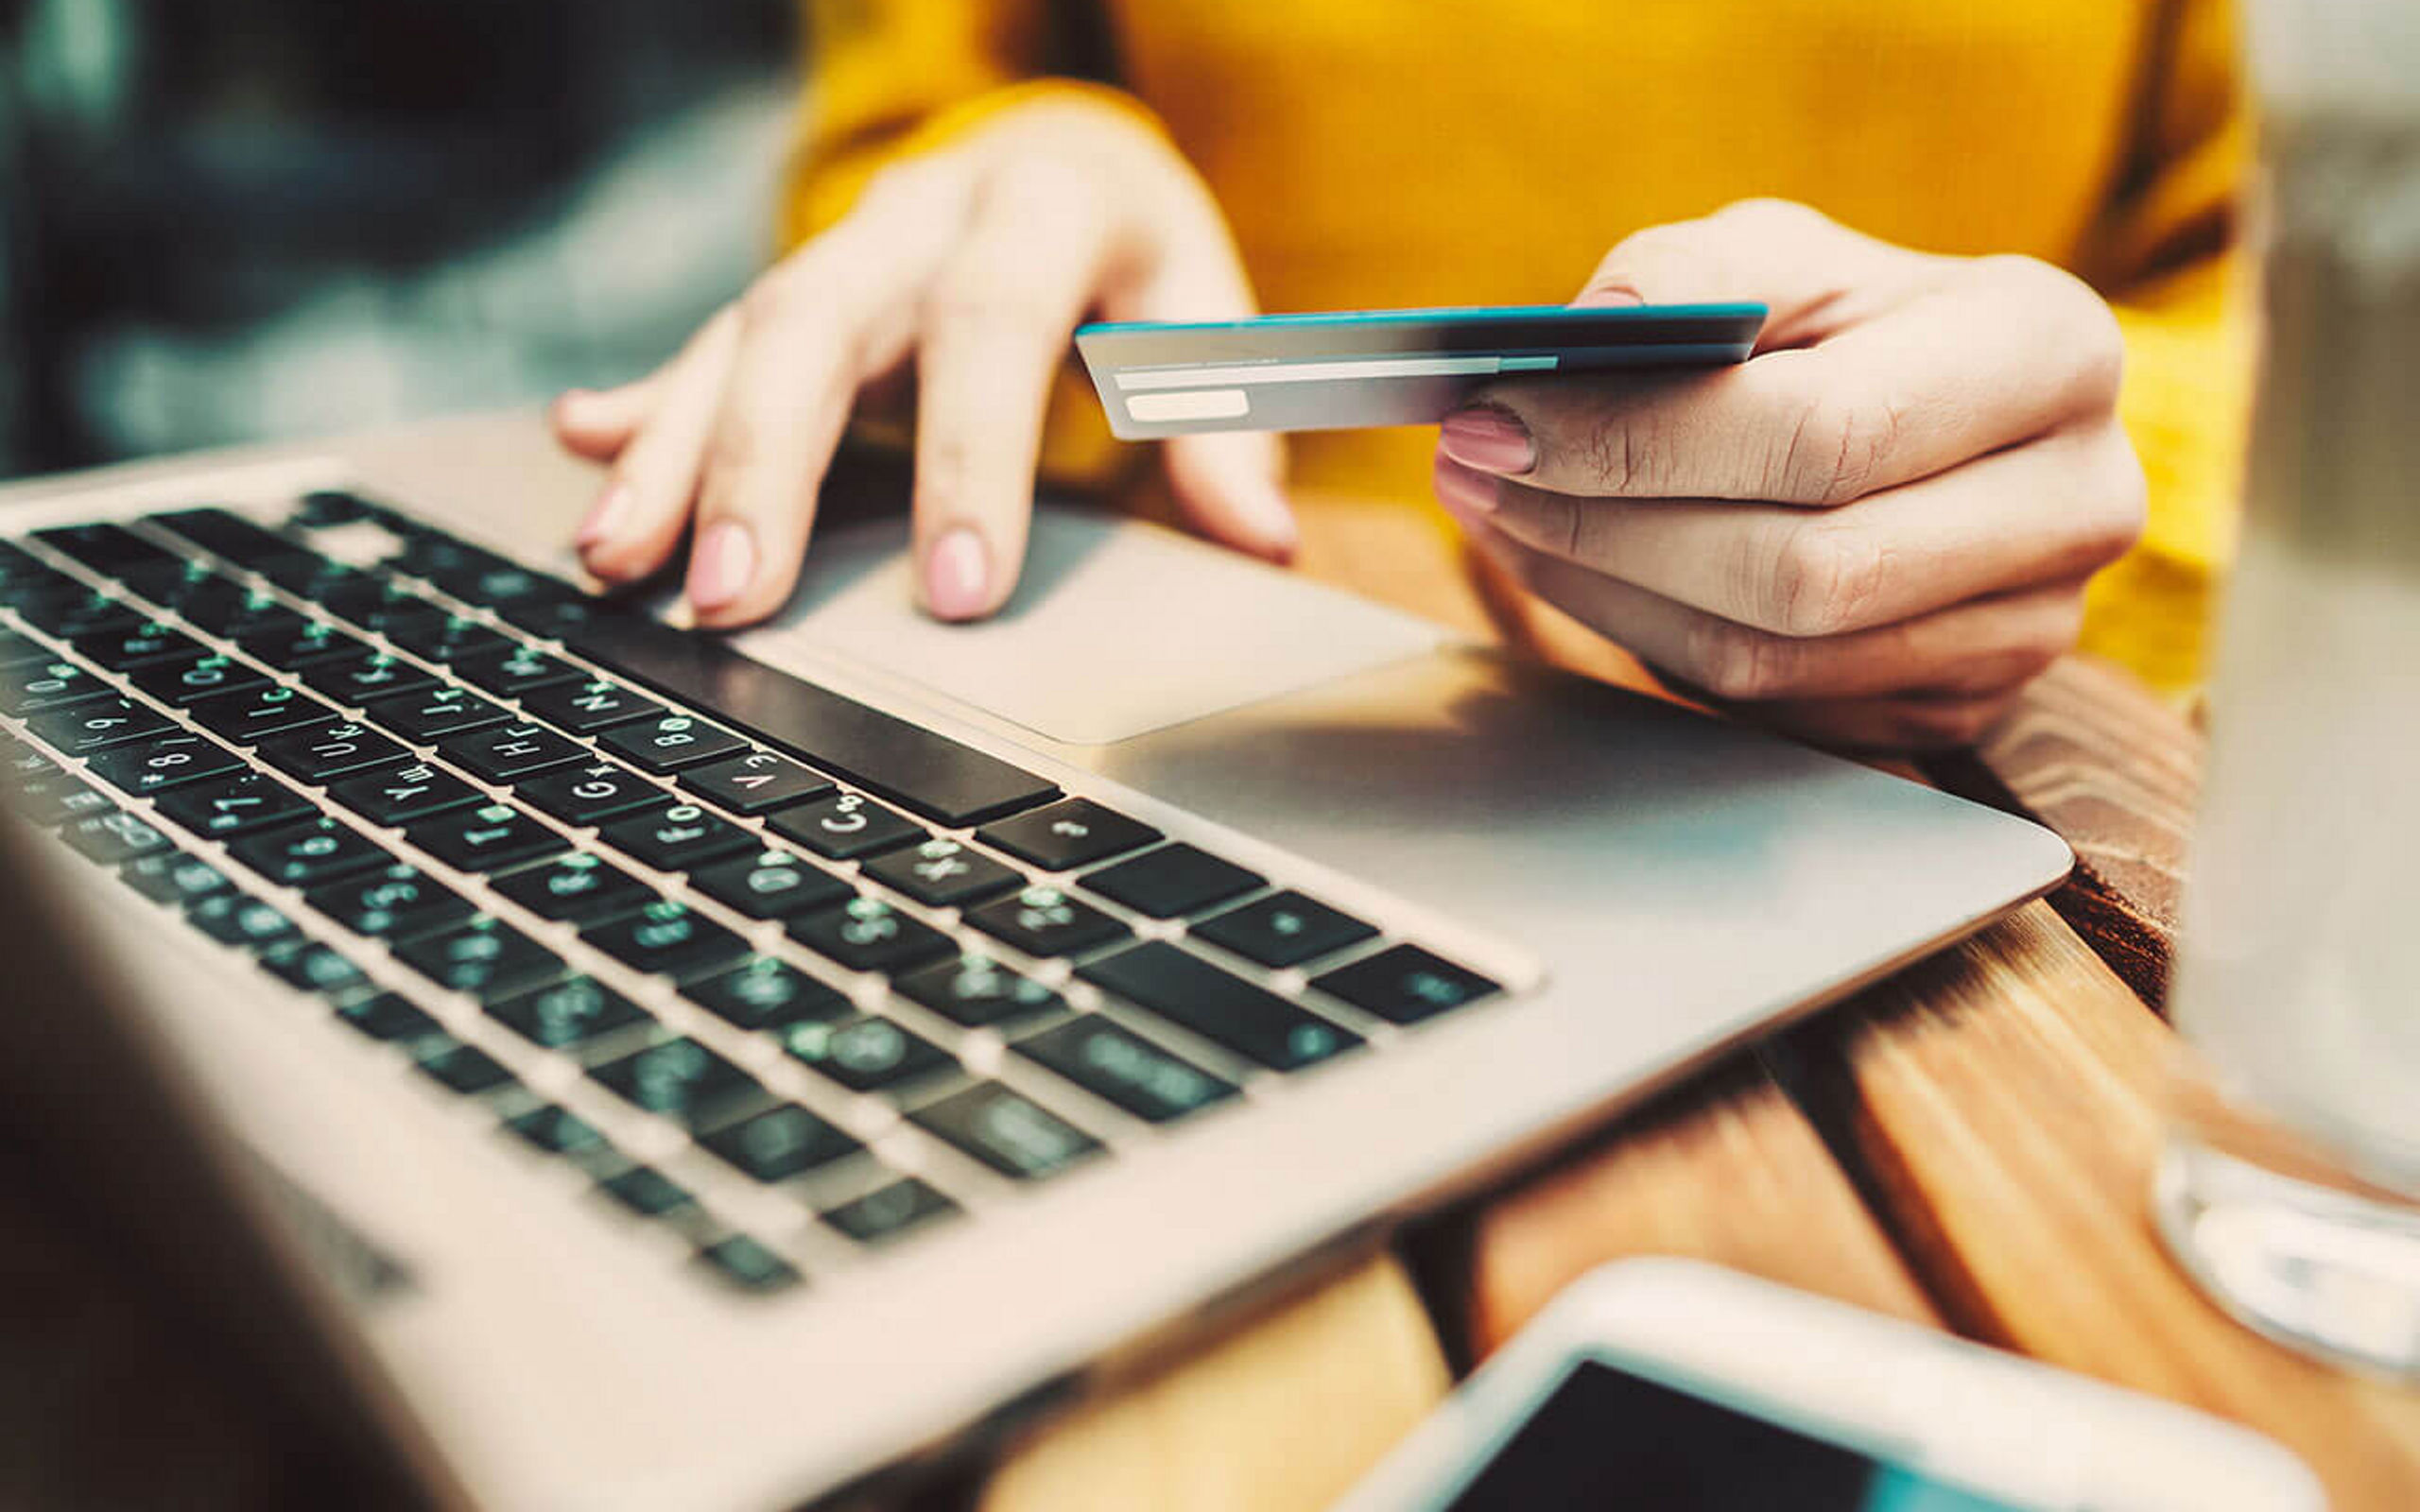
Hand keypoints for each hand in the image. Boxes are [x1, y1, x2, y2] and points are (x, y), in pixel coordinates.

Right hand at [552, 97, 1294, 627]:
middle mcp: (920, 212)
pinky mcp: (794, 290)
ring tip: (617, 561)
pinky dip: (646, 406)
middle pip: (820, 319)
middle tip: (733, 597)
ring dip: (672, 451)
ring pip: (740, 334)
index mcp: (1039, 206)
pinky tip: (586, 452)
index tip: (958, 589)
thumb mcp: (1203, 310)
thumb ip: (1225, 420)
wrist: (1062, 149)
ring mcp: (842, 247)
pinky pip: (704, 342)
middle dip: (766, 462)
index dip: (971, 456)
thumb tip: (1263, 538)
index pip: (992, 324)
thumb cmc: (1137, 250)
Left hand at [1432, 199, 2143, 750]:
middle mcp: (2075, 502)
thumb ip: (1695, 273)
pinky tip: (1575, 565)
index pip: (1822, 432)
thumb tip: (1594, 331)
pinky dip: (1644, 638)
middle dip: (1604, 523)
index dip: (1640, 439)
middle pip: (1801, 570)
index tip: (1496, 417)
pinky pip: (1769, 710)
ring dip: (1601, 587)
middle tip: (1471, 472)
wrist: (1935, 419)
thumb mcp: (1782, 255)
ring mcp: (2028, 628)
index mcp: (2050, 353)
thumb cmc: (1849, 325)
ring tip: (1499, 512)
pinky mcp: (1957, 709)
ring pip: (1771, 658)